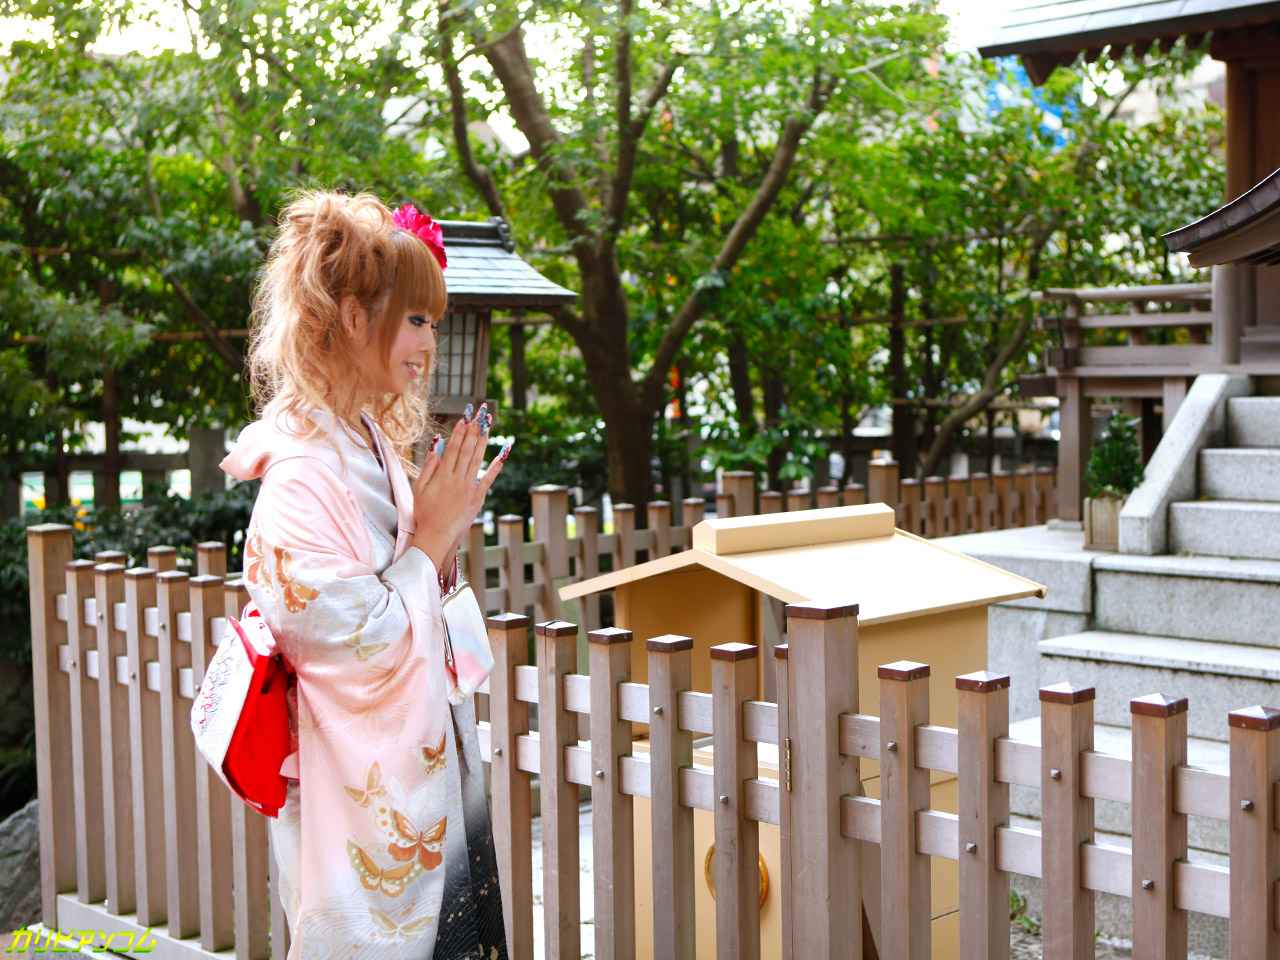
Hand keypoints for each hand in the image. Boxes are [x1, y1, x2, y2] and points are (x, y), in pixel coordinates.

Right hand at [410, 404, 509, 571]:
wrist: (437, 535)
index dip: (460, 432)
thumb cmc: (425, 513)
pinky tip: (503, 454)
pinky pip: (489, 479)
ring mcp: (470, 488)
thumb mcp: (419, 488)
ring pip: (478, 460)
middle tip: (480, 416)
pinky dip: (496, 466)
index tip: (464, 419)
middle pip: (468, 450)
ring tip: (488, 427)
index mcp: (443, 476)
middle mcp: (458, 479)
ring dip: (483, 442)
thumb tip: (436, 447)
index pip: (454, 448)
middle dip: (474, 431)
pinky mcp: (478, 498)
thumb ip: (428, 467)